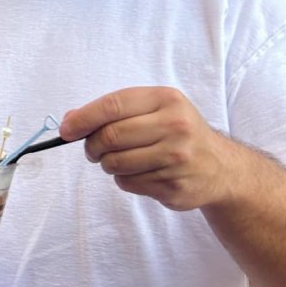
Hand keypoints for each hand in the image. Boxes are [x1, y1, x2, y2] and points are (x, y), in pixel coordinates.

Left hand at [59, 87, 230, 210]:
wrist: (220, 167)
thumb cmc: (176, 132)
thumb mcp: (153, 109)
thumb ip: (112, 111)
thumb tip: (69, 120)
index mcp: (167, 100)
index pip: (112, 106)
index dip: (83, 119)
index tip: (65, 130)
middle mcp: (176, 127)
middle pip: (110, 137)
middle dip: (92, 146)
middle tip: (92, 150)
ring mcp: (177, 159)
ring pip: (115, 163)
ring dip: (107, 164)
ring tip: (120, 160)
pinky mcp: (175, 186)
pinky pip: (128, 183)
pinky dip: (124, 179)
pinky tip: (141, 172)